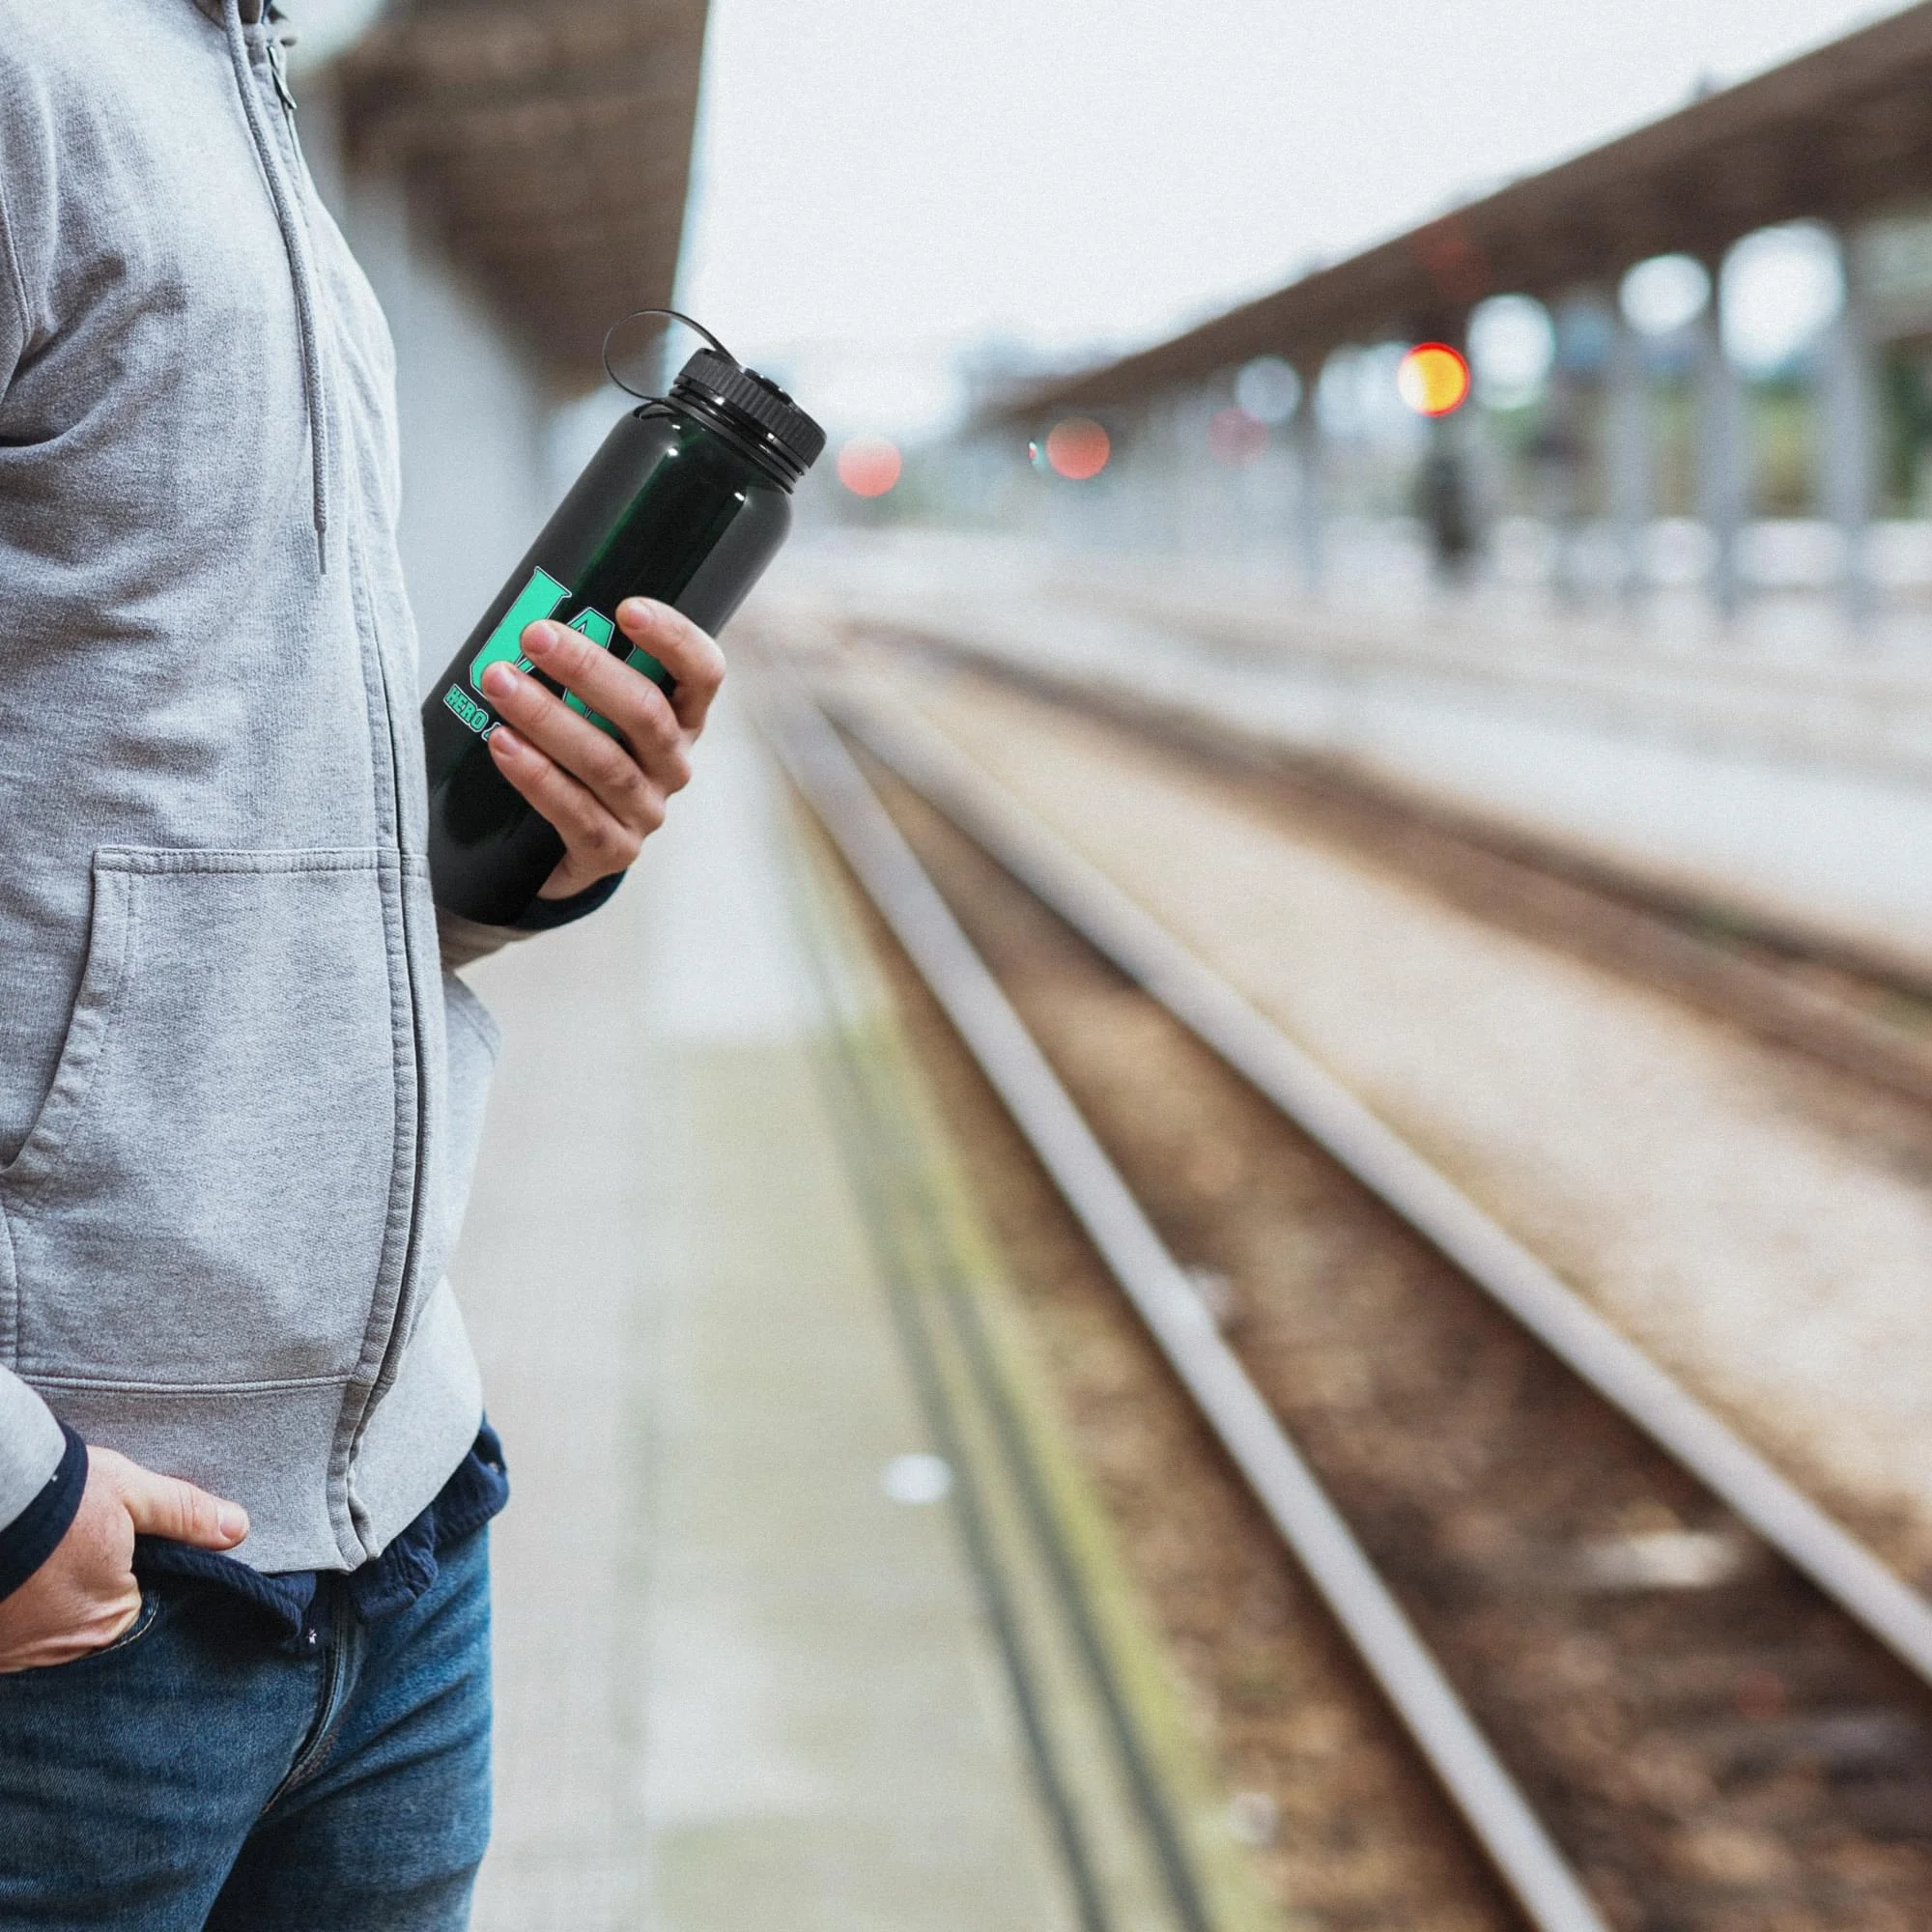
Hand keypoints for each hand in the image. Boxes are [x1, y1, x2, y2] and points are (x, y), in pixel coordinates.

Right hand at [0, 1447, 247, 1671]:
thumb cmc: (58, 1495)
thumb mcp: (132, 1493)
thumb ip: (185, 1515)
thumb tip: (238, 1529)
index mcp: (109, 1619)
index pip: (138, 1606)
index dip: (132, 1575)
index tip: (115, 1549)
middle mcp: (61, 1650)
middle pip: (89, 1623)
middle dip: (86, 1593)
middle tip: (72, 1549)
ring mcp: (16, 1654)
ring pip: (47, 1631)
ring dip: (46, 1604)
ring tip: (44, 1561)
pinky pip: (13, 1634)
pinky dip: (16, 1610)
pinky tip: (17, 1579)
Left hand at [479, 598, 725, 901]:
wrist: (559, 850)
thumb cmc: (574, 757)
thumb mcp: (592, 710)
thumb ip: (579, 671)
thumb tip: (530, 616)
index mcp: (681, 719)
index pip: (702, 673)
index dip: (674, 639)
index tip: (627, 609)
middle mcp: (672, 764)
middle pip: (646, 713)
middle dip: (587, 669)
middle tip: (534, 636)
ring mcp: (646, 811)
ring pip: (605, 762)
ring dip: (548, 717)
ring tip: (499, 683)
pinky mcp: (612, 850)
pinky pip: (576, 812)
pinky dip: (537, 775)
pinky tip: (503, 744)